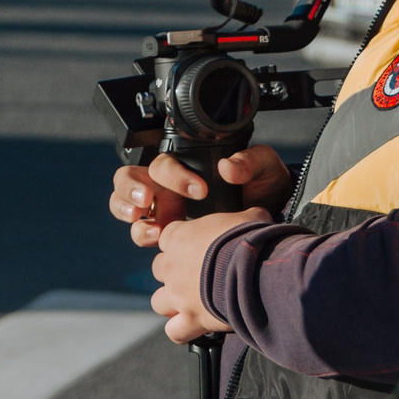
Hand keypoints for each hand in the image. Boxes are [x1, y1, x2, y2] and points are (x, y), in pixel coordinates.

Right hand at [109, 146, 290, 247]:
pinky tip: (157, 238)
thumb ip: (249, 160)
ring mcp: (162, 210)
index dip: (175, 176)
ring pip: (125, 205)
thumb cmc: (265, 188)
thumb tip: (228, 168)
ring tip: (150, 225)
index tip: (200, 191)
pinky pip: (140, 232)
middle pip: (128, 178)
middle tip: (146, 200)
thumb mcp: (264, 167)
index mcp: (184, 167)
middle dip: (131, 188)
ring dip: (127, 211)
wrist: (274, 219)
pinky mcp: (166, 234)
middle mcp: (166, 186)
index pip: (163, 165)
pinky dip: (141, 234)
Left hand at [147, 208, 267, 343]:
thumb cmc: (253, 240)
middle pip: (159, 269)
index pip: (167, 237)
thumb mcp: (250, 218)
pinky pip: (175, 331)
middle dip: (175, 274)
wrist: (260, 270)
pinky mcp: (191, 318)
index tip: (197, 248)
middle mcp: (172, 265)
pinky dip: (183, 331)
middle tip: (198, 277)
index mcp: (180, 236)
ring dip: (173, 304)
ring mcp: (178, 294)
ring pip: (159, 302)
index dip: (181, 243)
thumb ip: (244, 217)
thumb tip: (257, 217)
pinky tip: (196, 327)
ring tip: (194, 303)